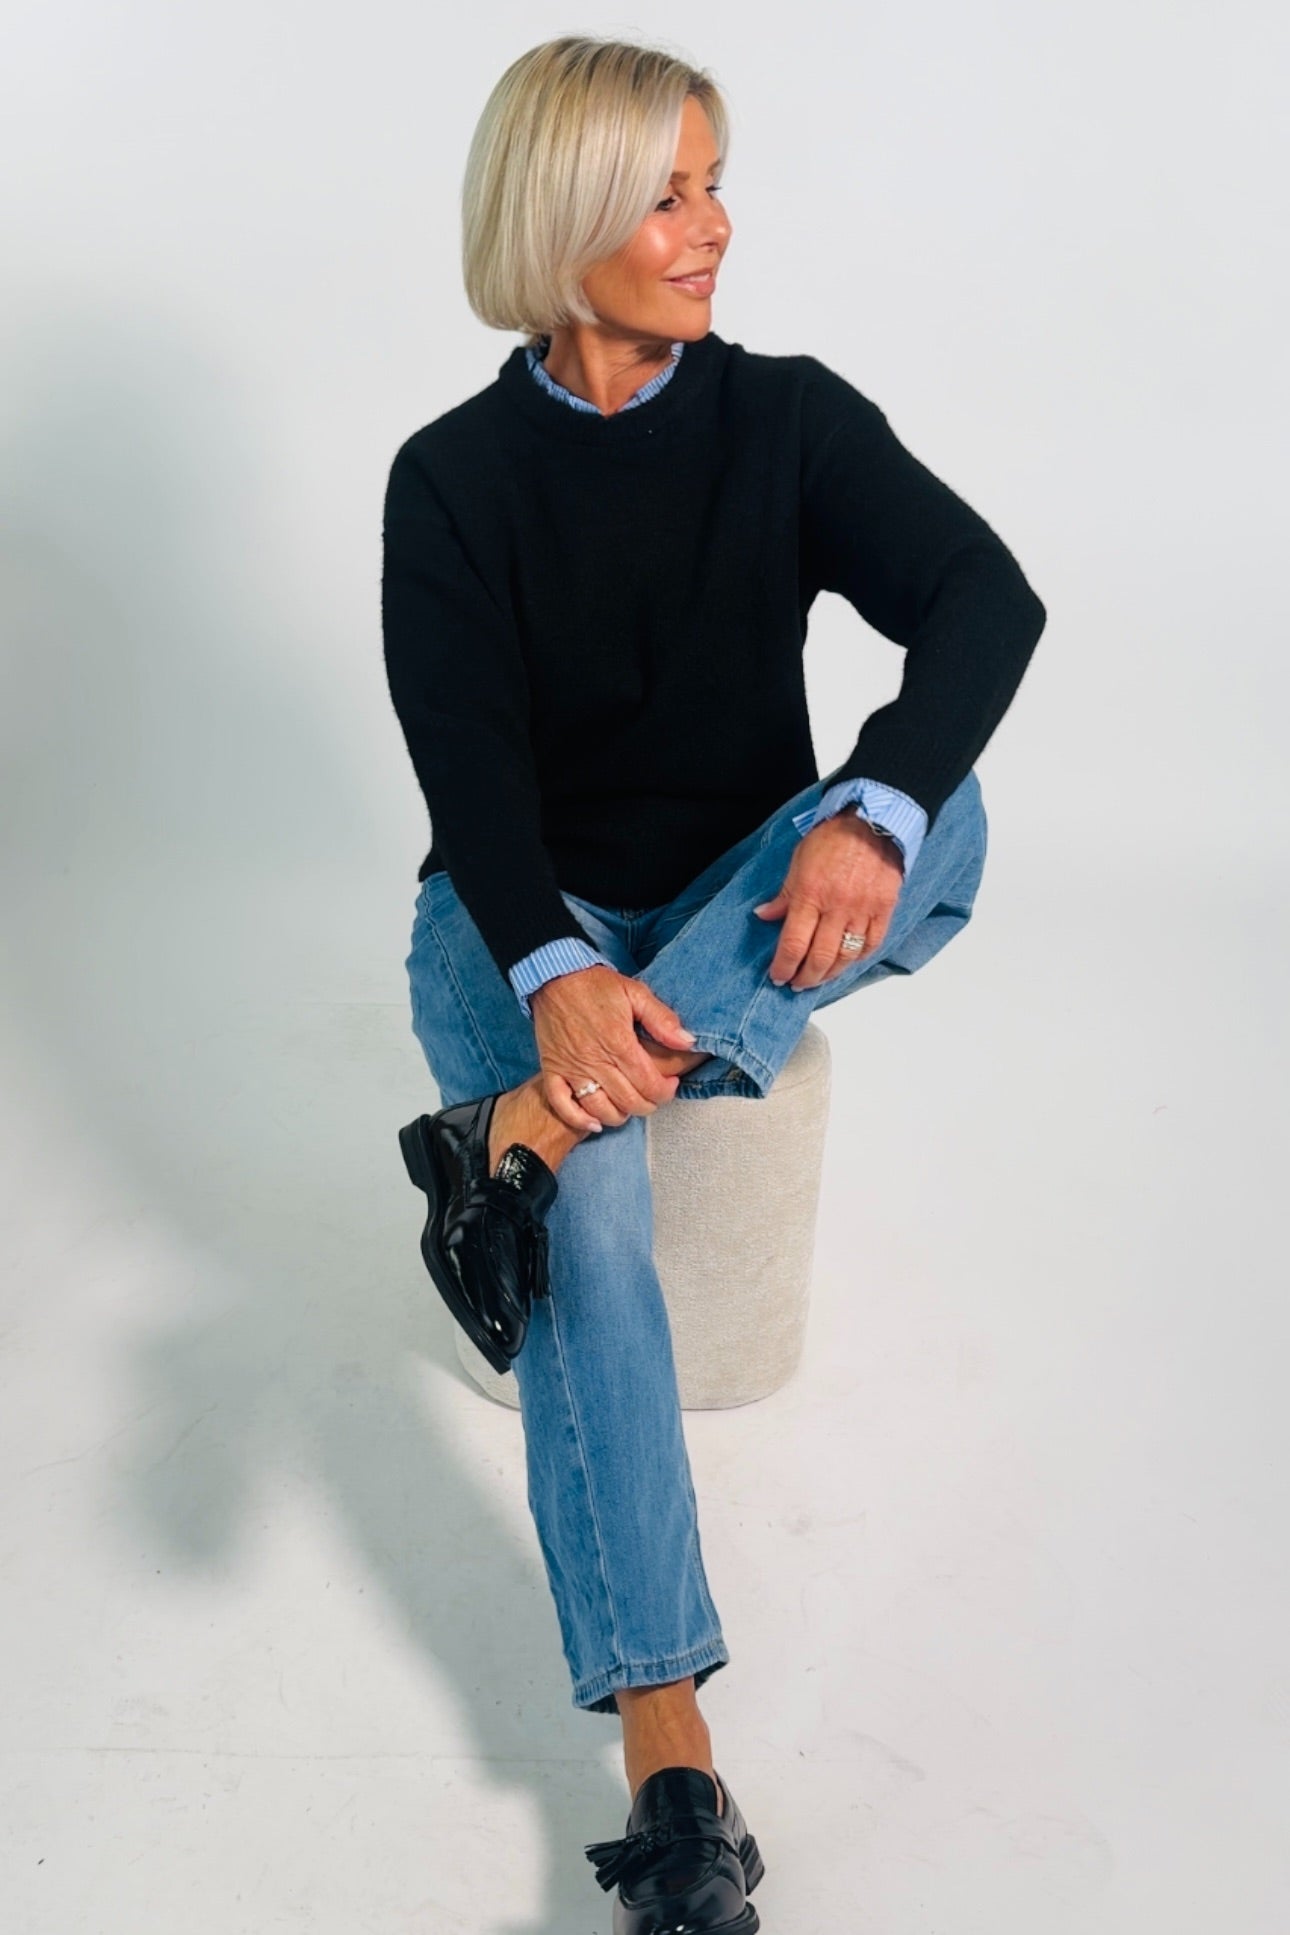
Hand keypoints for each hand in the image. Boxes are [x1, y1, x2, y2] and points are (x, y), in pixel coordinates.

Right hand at [528, 965, 699, 1133]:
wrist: (554, 976)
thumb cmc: (596, 985)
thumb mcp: (635, 993)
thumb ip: (662, 1019)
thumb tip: (688, 1041)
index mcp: (619, 1042)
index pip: (649, 1084)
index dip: (666, 1091)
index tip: (670, 1084)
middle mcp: (595, 1060)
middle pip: (629, 1101)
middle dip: (648, 1105)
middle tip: (654, 1095)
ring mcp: (572, 1068)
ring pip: (600, 1108)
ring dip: (620, 1115)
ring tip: (629, 1105)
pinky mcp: (552, 1070)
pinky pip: (563, 1105)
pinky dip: (579, 1119)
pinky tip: (595, 1122)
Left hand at [754, 814, 903, 989]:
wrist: (873, 821)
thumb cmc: (833, 838)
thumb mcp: (798, 861)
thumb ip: (784, 895)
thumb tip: (764, 915)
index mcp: (810, 894)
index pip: (793, 943)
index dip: (783, 966)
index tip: (778, 977)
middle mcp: (837, 907)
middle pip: (819, 958)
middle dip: (805, 978)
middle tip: (796, 984)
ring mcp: (863, 910)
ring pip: (846, 957)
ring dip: (829, 974)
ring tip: (818, 979)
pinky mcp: (884, 909)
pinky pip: (871, 944)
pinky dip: (857, 959)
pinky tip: (846, 963)